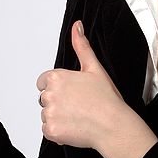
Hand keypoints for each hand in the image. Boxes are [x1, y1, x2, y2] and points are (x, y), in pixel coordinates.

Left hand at [36, 20, 127, 149]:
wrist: (113, 125)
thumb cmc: (106, 98)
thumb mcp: (94, 68)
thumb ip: (81, 46)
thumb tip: (76, 27)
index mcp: (57, 77)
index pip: (44, 81)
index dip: (58, 87)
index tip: (72, 92)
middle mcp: (49, 94)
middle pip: (45, 98)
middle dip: (58, 102)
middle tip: (78, 105)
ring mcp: (49, 113)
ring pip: (47, 115)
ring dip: (59, 117)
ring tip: (79, 117)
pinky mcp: (51, 130)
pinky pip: (48, 131)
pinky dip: (59, 131)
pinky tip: (75, 127)